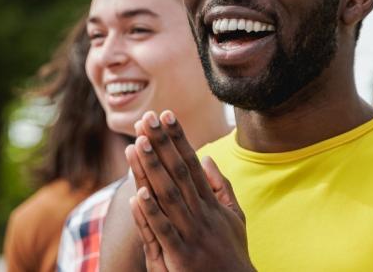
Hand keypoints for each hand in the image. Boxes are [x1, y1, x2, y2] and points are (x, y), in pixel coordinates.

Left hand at [125, 110, 254, 271]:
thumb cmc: (232, 252)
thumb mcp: (234, 217)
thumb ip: (220, 187)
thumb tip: (207, 158)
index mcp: (211, 203)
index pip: (191, 163)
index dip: (178, 138)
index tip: (166, 115)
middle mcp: (202, 213)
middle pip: (178, 172)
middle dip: (162, 144)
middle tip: (147, 117)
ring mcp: (192, 234)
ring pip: (169, 196)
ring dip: (152, 169)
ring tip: (138, 143)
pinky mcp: (181, 256)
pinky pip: (164, 231)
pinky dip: (151, 213)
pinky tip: (138, 194)